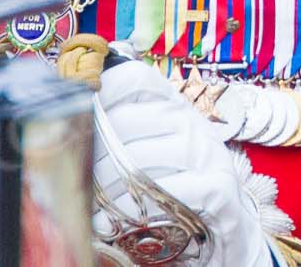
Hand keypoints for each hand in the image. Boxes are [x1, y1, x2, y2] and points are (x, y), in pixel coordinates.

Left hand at [91, 58, 289, 266]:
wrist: (229, 223)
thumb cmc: (180, 181)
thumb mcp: (156, 146)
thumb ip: (124, 130)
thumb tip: (71, 121)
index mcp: (173, 104)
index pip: (134, 78)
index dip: (101, 93)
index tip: (80, 118)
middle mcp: (190, 122)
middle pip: (126, 121)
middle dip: (94, 152)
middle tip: (80, 175)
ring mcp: (206, 153)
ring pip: (139, 159)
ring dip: (108, 186)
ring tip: (94, 204)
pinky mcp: (217, 188)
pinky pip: (164, 192)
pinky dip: (134, 208)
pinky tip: (117, 219)